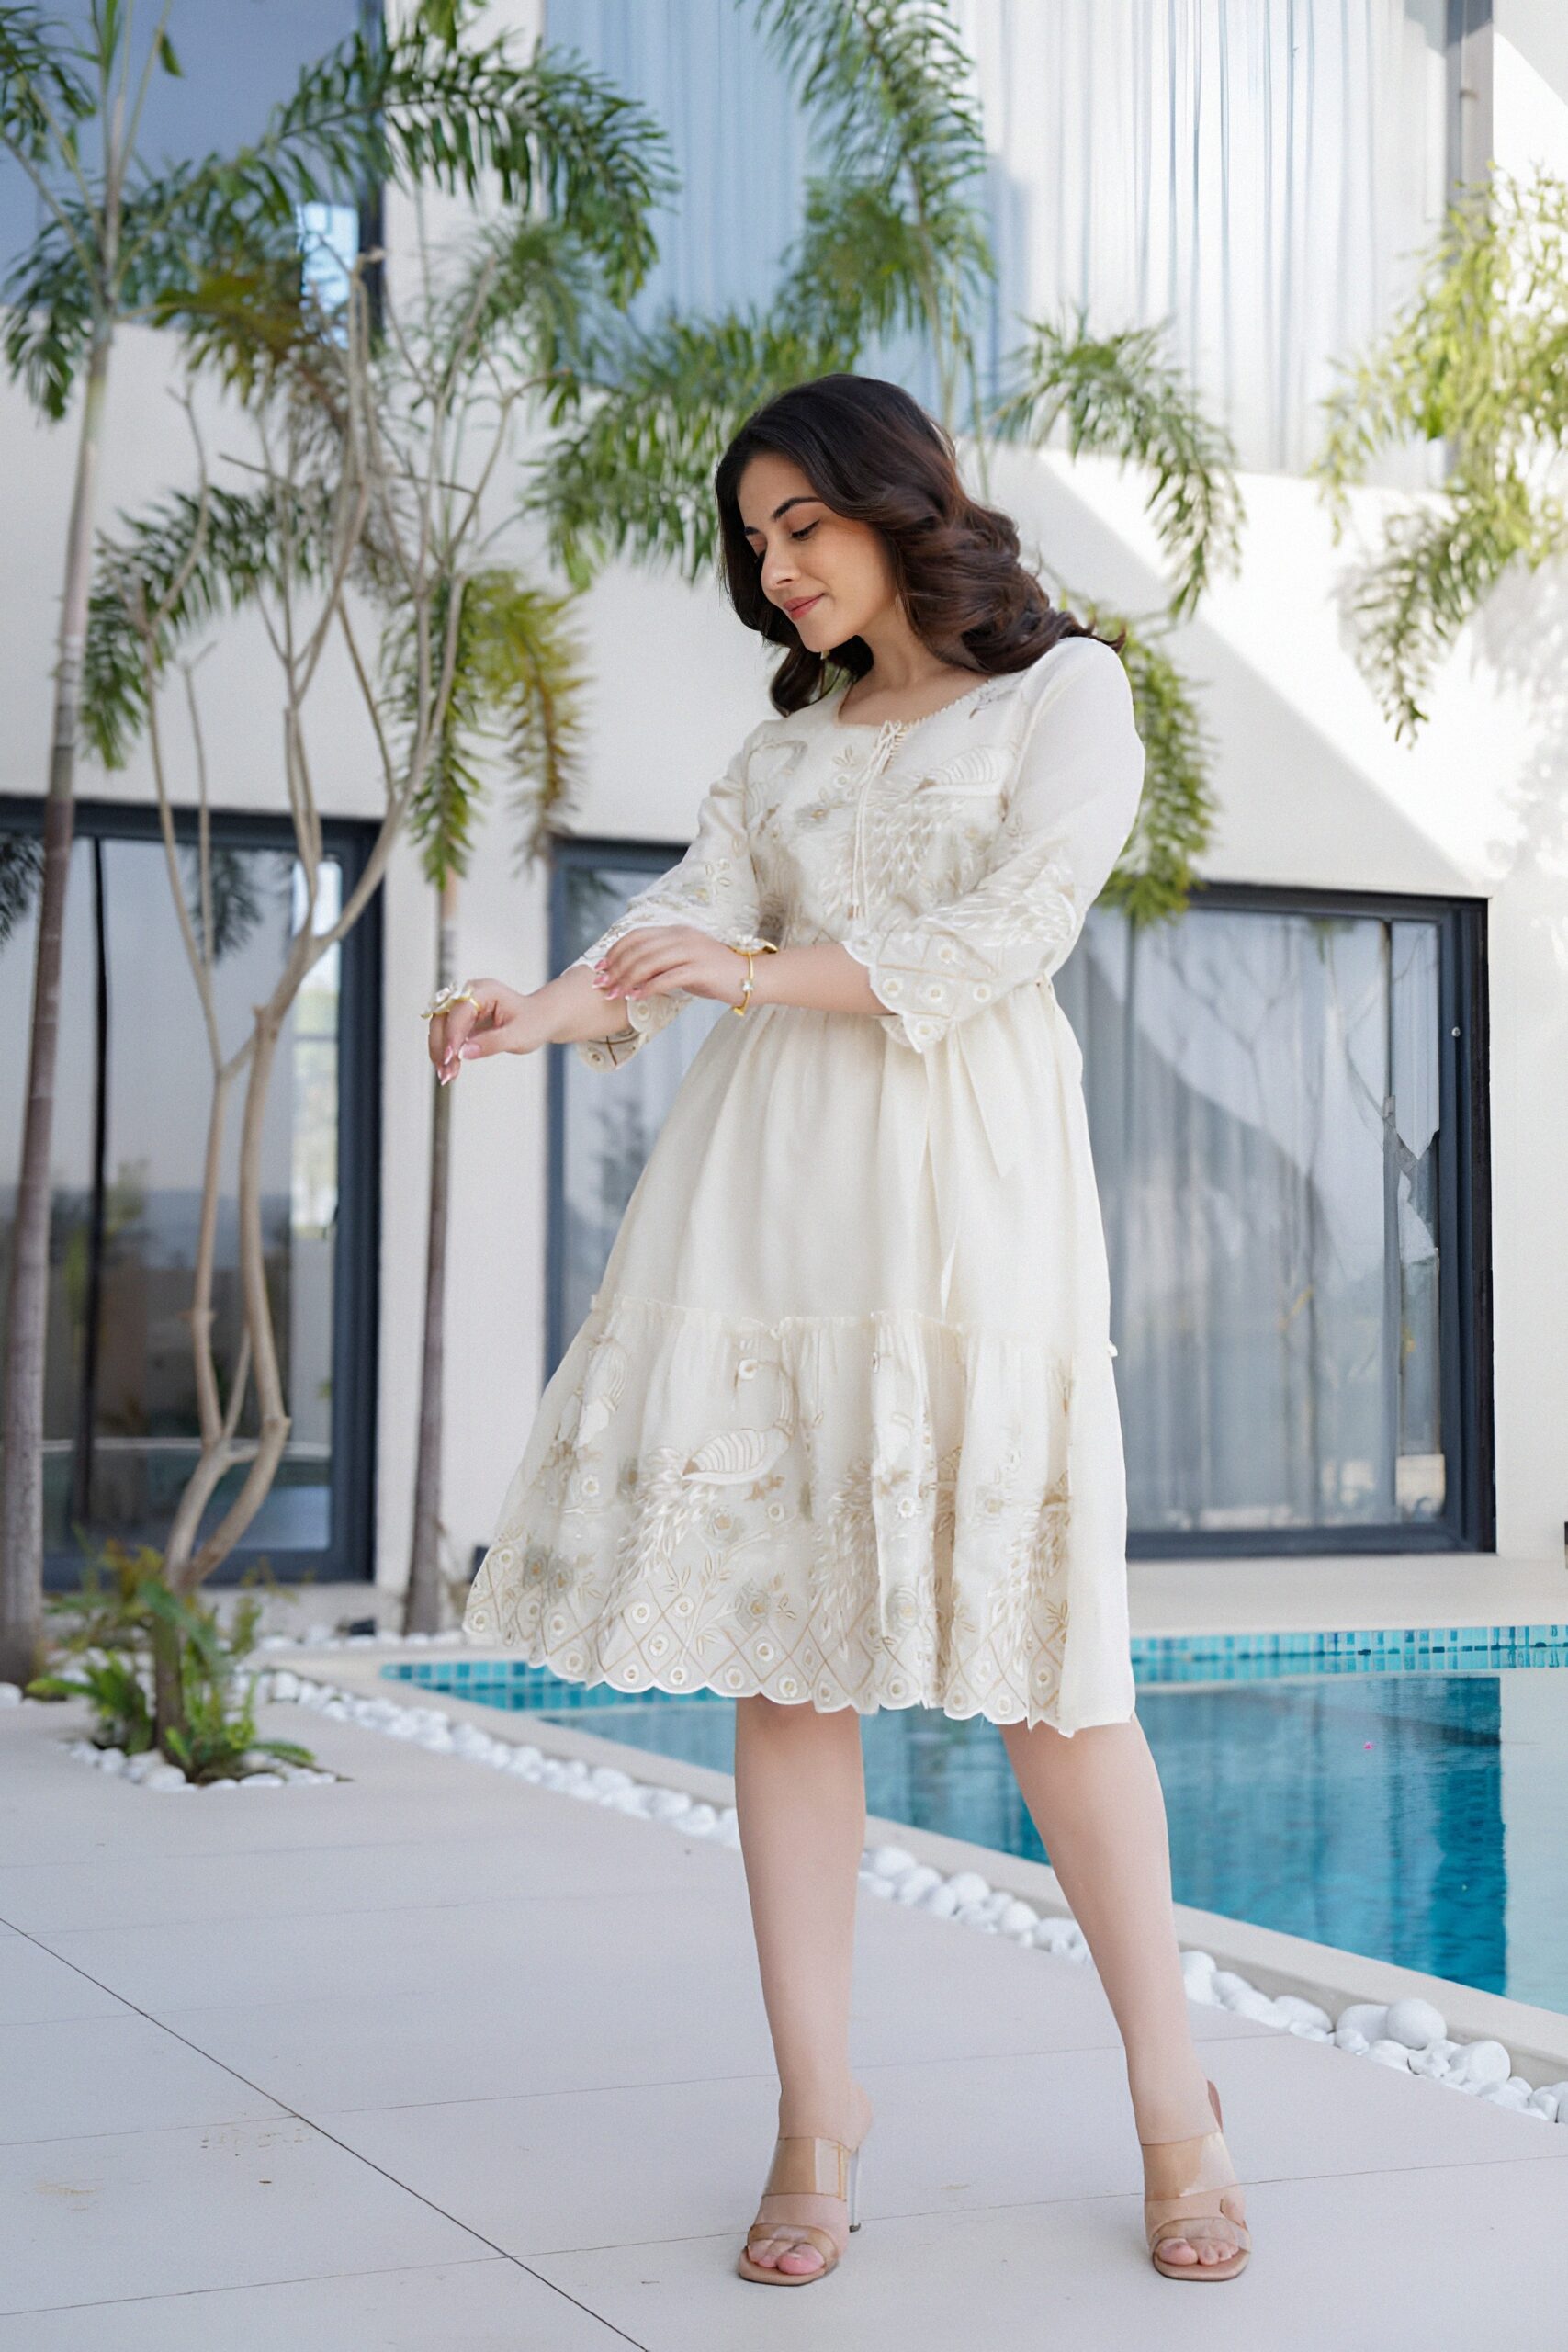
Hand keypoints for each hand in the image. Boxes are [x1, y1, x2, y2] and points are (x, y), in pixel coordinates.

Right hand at [426, 978, 541, 1084]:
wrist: (541, 1019)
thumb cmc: (534, 1022)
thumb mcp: (518, 1036)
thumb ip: (492, 1043)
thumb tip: (464, 1053)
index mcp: (485, 991)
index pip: (460, 1011)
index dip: (452, 1035)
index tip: (450, 1058)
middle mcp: (470, 994)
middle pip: (442, 1017)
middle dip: (441, 1045)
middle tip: (445, 1072)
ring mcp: (465, 1006)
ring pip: (440, 1027)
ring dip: (440, 1051)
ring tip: (447, 1075)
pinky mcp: (464, 1019)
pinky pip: (448, 1035)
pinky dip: (447, 1052)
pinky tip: (450, 1070)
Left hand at [592, 924, 746, 1009]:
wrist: (751, 978)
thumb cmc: (716, 974)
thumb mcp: (686, 962)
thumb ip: (662, 963)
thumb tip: (636, 973)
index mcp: (677, 931)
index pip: (636, 935)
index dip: (614, 951)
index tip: (600, 968)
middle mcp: (682, 937)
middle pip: (638, 949)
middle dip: (615, 968)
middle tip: (602, 986)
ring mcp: (692, 951)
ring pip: (649, 962)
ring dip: (628, 980)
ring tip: (617, 994)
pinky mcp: (701, 969)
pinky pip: (667, 978)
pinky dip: (649, 988)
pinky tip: (638, 998)